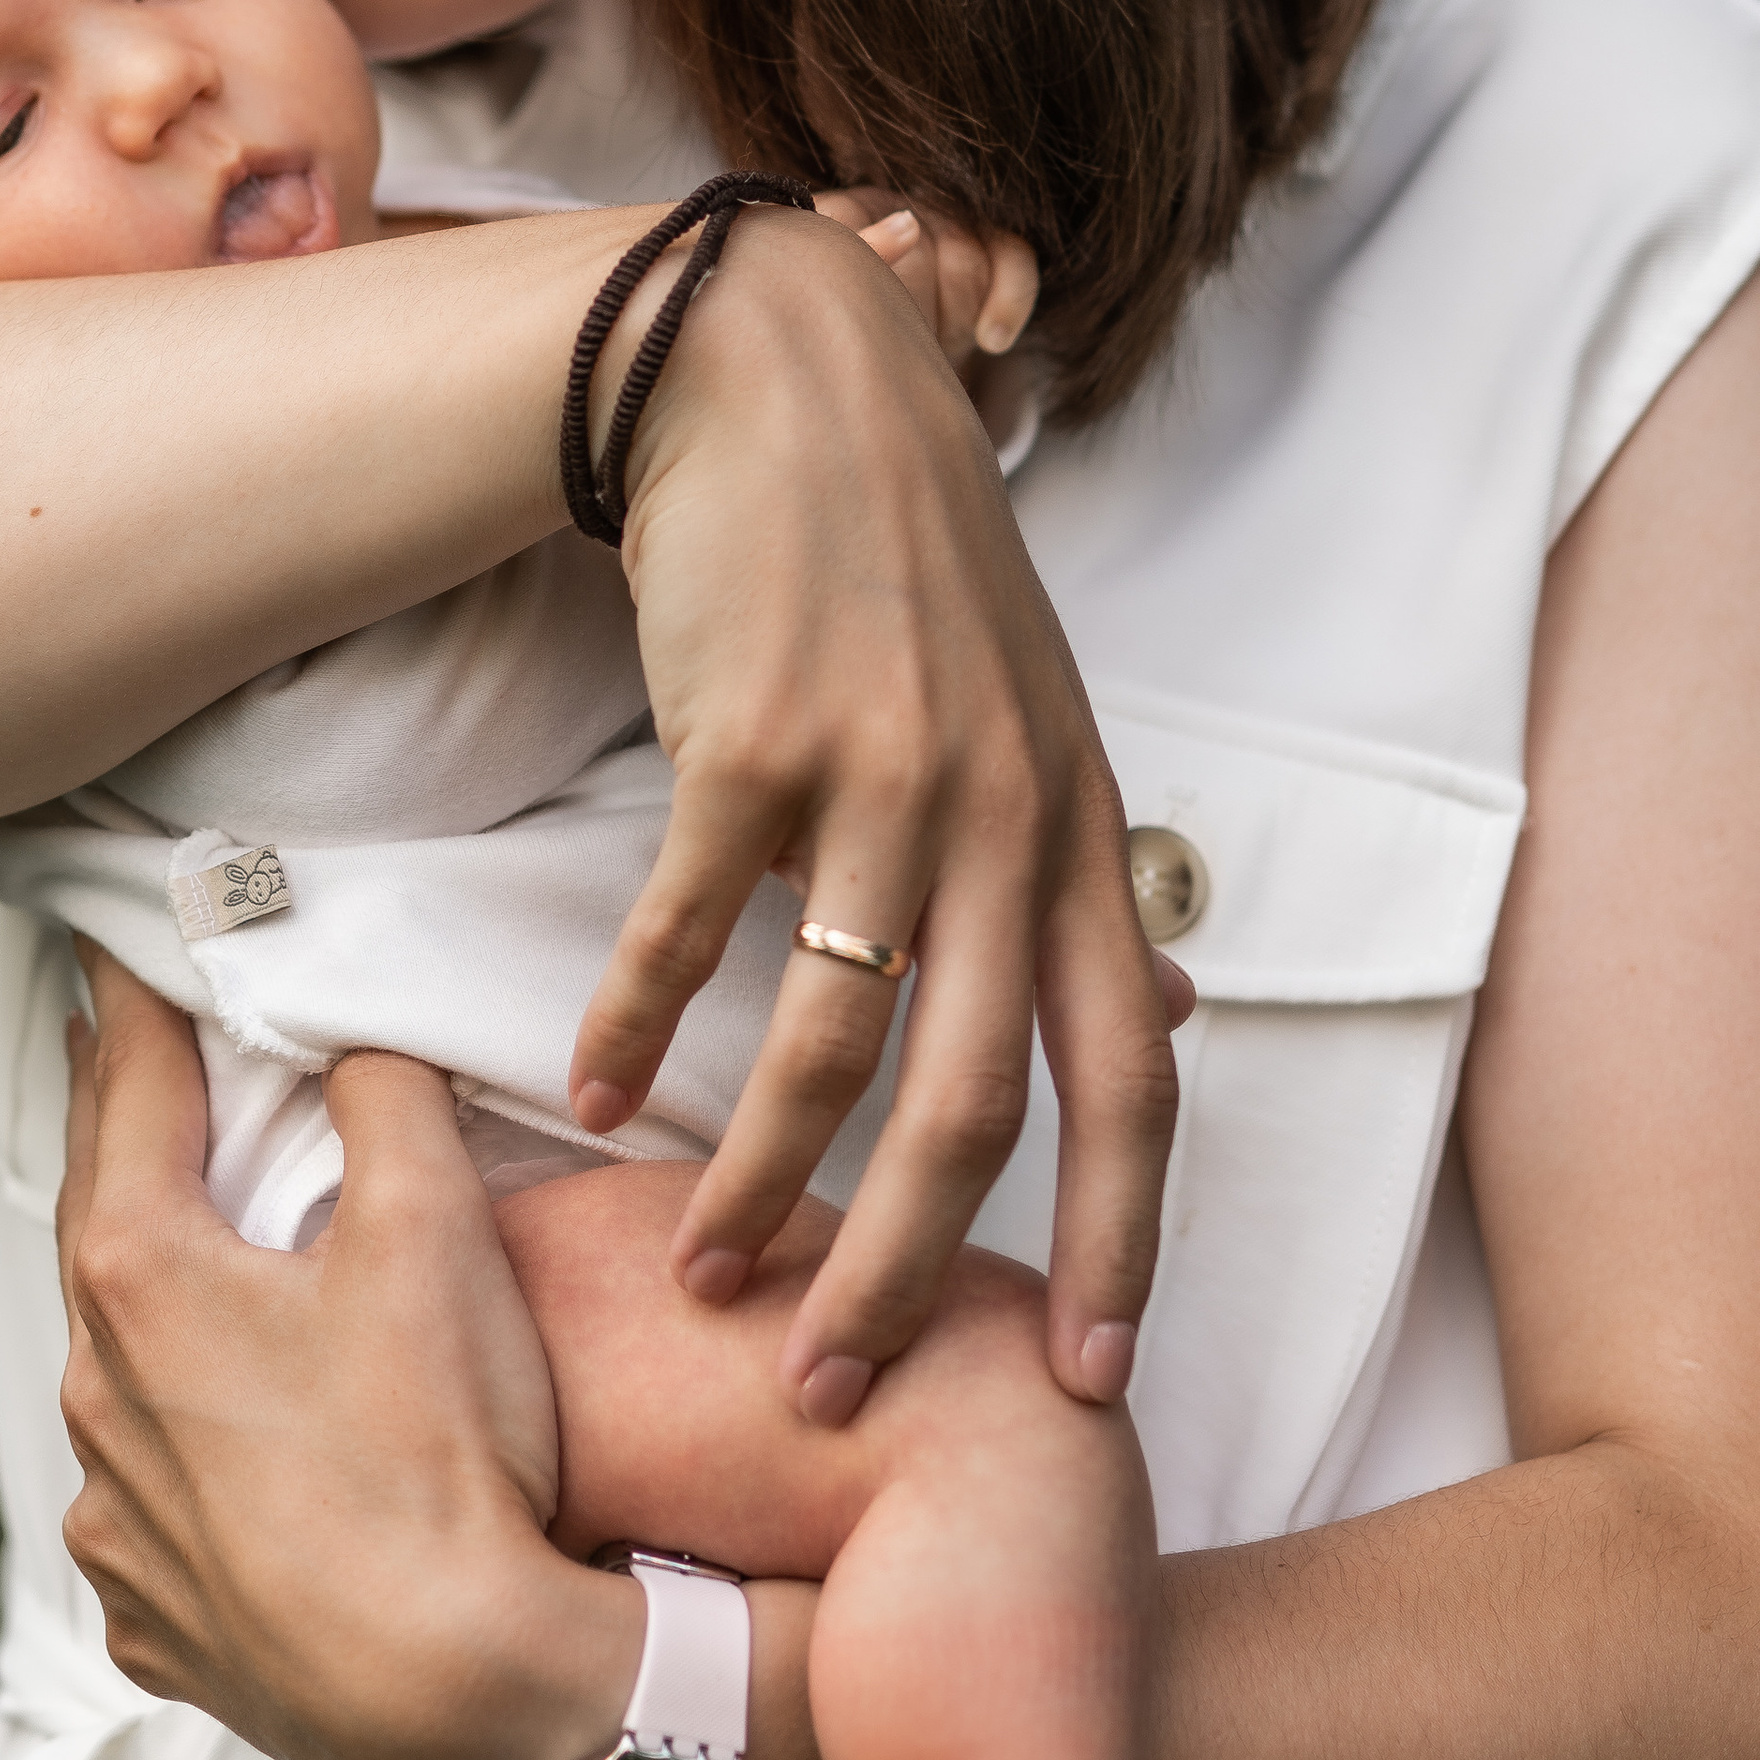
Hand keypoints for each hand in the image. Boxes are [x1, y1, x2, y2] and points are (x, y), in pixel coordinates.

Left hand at [54, 944, 639, 1759]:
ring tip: (176, 1246)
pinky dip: (174, 1451)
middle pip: (101, 1219)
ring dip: (142, 1299)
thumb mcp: (432, 1231)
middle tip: (115, 1049)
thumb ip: (383, 1099)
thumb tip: (348, 1037)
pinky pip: (150, 1507)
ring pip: (115, 1371)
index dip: (134, 1003)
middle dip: (117, 1129)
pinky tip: (218, 1449)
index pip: (132, 1092)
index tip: (115, 942)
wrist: (462, 1702)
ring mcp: (117, 1523)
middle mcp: (98, 1395)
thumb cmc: (442, 1455)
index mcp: (141, 1277)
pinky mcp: (158, 1620)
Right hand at [569, 209, 1183, 1422]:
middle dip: (906, 1274)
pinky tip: (594, 1096)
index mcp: (1084, 828)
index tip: (1094, 1383)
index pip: (1135, 1078)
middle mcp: (1006, 818)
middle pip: (976, 1106)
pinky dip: (636, 1029)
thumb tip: (1167, 1018)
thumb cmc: (907, 557)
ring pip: (830, 1049)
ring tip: (697, 1270)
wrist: (785, 374)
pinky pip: (688, 930)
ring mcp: (883, 776)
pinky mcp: (752, 740)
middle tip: (832, 1384)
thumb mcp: (1042, 713)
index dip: (1128, 1244)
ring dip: (753, 1184)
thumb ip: (1088, 876)